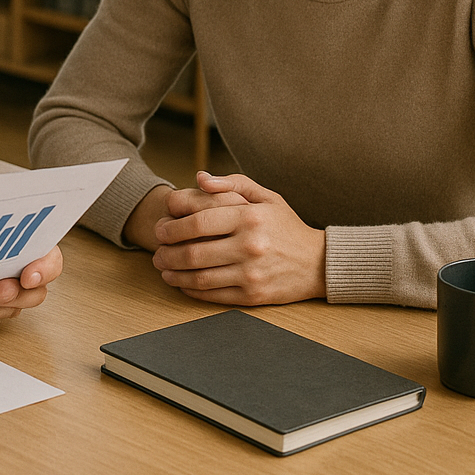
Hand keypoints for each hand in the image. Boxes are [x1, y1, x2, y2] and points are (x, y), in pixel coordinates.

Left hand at [151, 171, 326, 304]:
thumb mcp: (265, 196)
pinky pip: (212, 295)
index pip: (198, 222)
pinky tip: (182, 282)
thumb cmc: (286, 226)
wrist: (318, 263)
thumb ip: (231, 183)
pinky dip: (190, 290)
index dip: (172, 227)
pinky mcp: (252, 295)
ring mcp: (251, 273)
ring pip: (199, 277)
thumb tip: (199, 178)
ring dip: (173, 273)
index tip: (161, 229)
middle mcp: (250, 246)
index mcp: (250, 217)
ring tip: (163, 268)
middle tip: (156, 251)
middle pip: (193, 253)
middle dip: (166, 253)